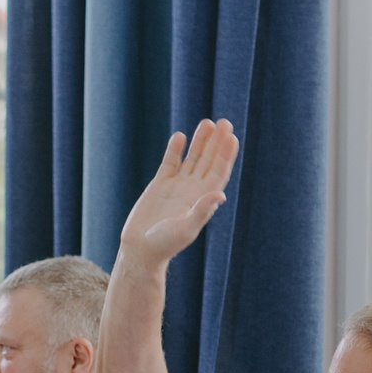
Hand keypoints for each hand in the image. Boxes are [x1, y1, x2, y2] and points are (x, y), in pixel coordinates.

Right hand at [116, 120, 240, 268]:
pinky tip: (180, 136)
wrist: (141, 250)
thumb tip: (221, 194)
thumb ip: (202, 211)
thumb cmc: (165, 245)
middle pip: (208, 161)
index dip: (225, 155)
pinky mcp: (159, 185)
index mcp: (202, 200)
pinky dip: (175, 150)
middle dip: (216, 142)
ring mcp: (177, 187)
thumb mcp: (186, 229)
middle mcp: (193, 191)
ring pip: (192, 159)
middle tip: (224, 122)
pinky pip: (170, 163)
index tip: (231, 137)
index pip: (218, 172)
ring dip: (200, 142)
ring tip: (207, 122)